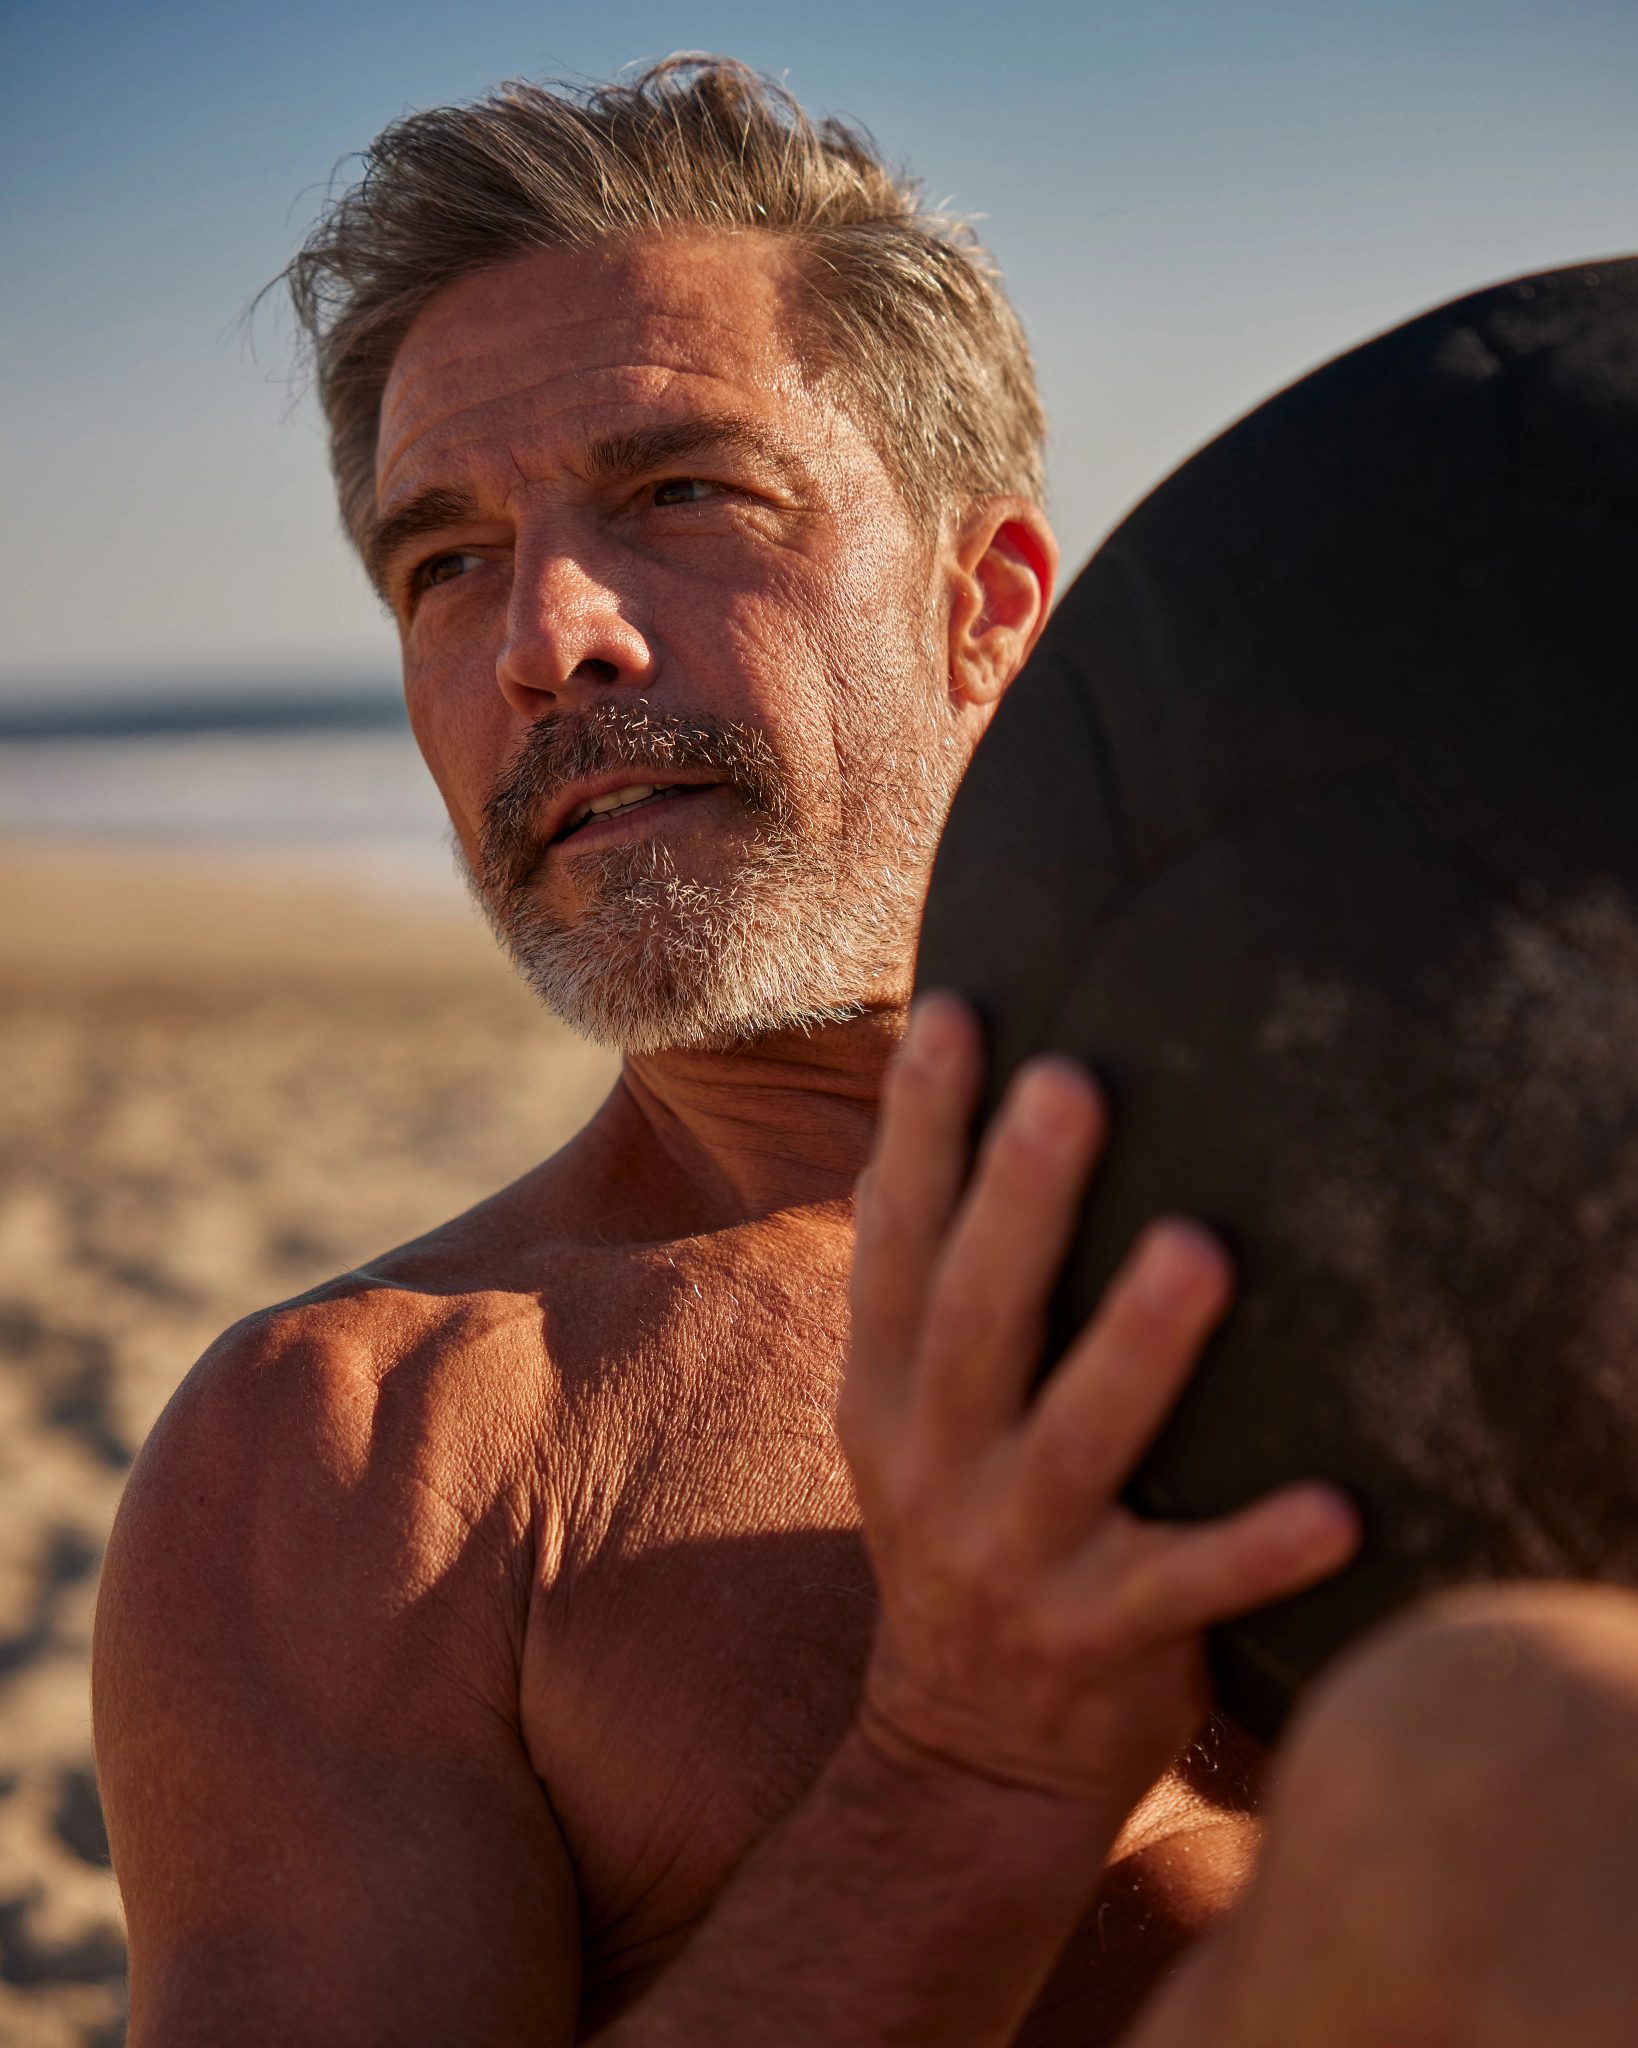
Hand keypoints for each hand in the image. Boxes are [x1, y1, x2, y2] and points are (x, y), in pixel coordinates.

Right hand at [840, 993, 1357, 1824]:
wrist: (965, 1744)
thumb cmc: (958, 1522)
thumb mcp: (897, 1410)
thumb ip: (911, 1288)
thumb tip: (910, 1132)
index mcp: (885, 1390)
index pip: (895, 1242)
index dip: (917, 1129)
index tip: (956, 1016)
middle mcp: (935, 1462)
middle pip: (973, 1320)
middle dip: (1015, 1202)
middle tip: (1069, 1087)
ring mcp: (1014, 1554)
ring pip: (1077, 1440)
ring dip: (1136, 1349)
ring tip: (1197, 1251)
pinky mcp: (1101, 1639)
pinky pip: (1185, 1590)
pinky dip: (1254, 1553)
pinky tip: (1335, 1510)